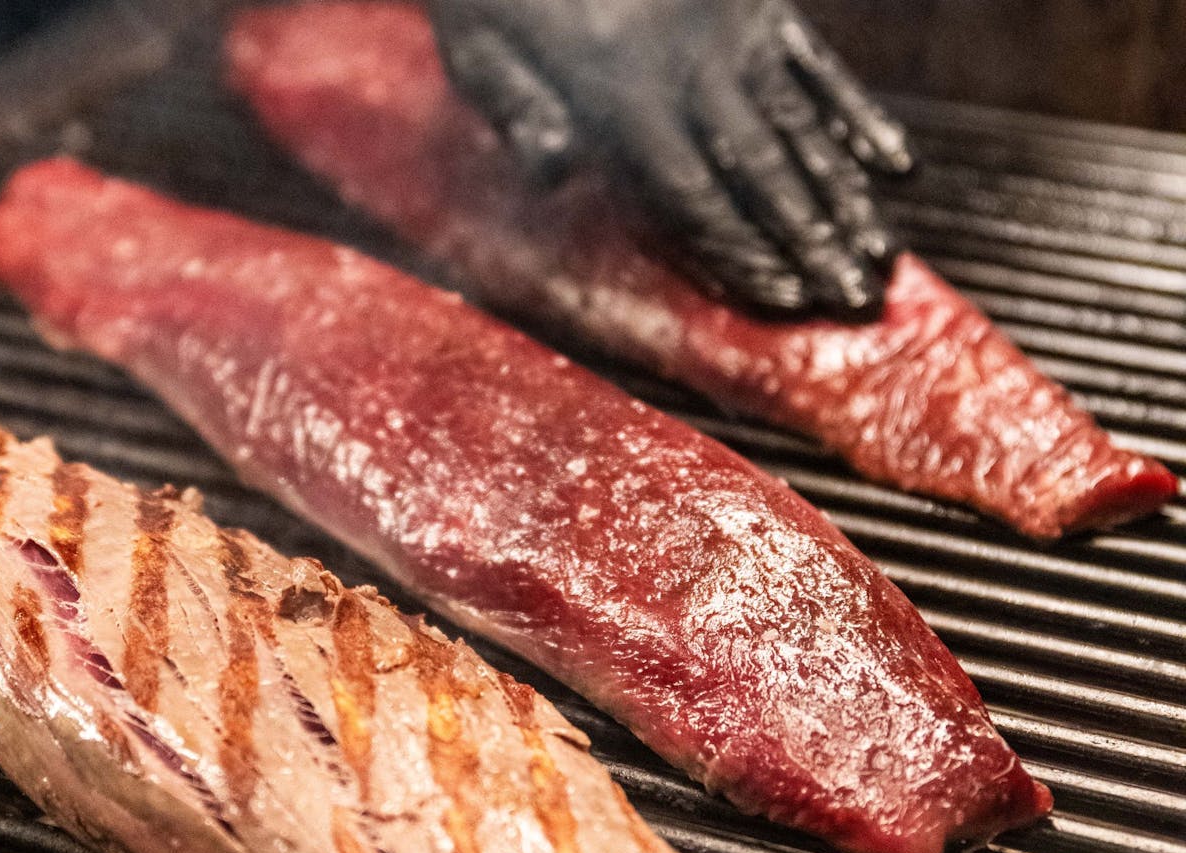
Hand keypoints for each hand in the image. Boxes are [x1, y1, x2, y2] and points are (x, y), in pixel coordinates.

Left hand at [427, 0, 912, 320]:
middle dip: (814, 243)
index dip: (741, 251)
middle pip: (761, 172)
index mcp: (615, 87)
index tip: (791, 301)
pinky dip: (857, 116)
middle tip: (861, 304)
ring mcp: (732, 30)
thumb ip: (517, 108)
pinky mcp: (759, 2)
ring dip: (845, 197)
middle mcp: (688, 64)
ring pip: (800, 128)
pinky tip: (893, 166)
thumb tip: (556, 173)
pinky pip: (816, 67)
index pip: (689, 194)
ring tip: (883, 260)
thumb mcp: (478, 42)